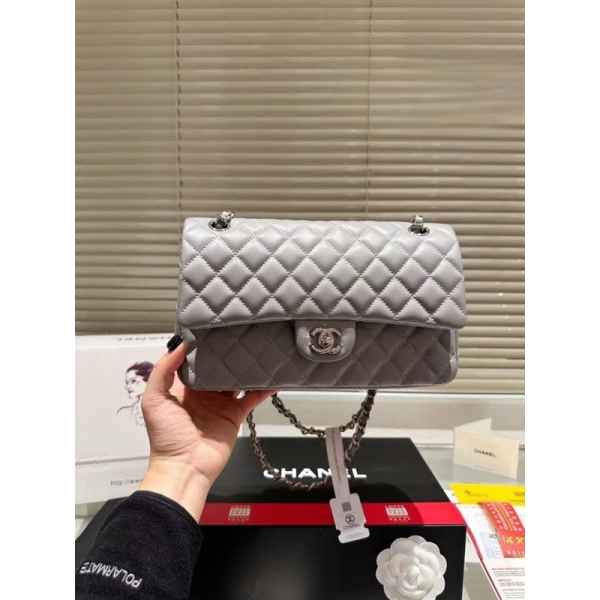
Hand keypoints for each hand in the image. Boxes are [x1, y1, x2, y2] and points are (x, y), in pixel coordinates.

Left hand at [139, 340, 273, 519]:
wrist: (185, 468)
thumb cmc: (166, 438)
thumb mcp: (154, 399)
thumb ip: (163, 370)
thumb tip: (179, 345)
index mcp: (182, 389)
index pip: (194, 362)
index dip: (201, 348)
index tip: (211, 331)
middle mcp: (203, 394)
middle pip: (218, 369)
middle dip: (226, 355)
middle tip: (238, 336)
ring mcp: (221, 405)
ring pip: (236, 381)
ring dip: (245, 369)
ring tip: (256, 351)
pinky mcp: (235, 415)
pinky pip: (251, 398)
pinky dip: (262, 389)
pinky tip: (271, 378)